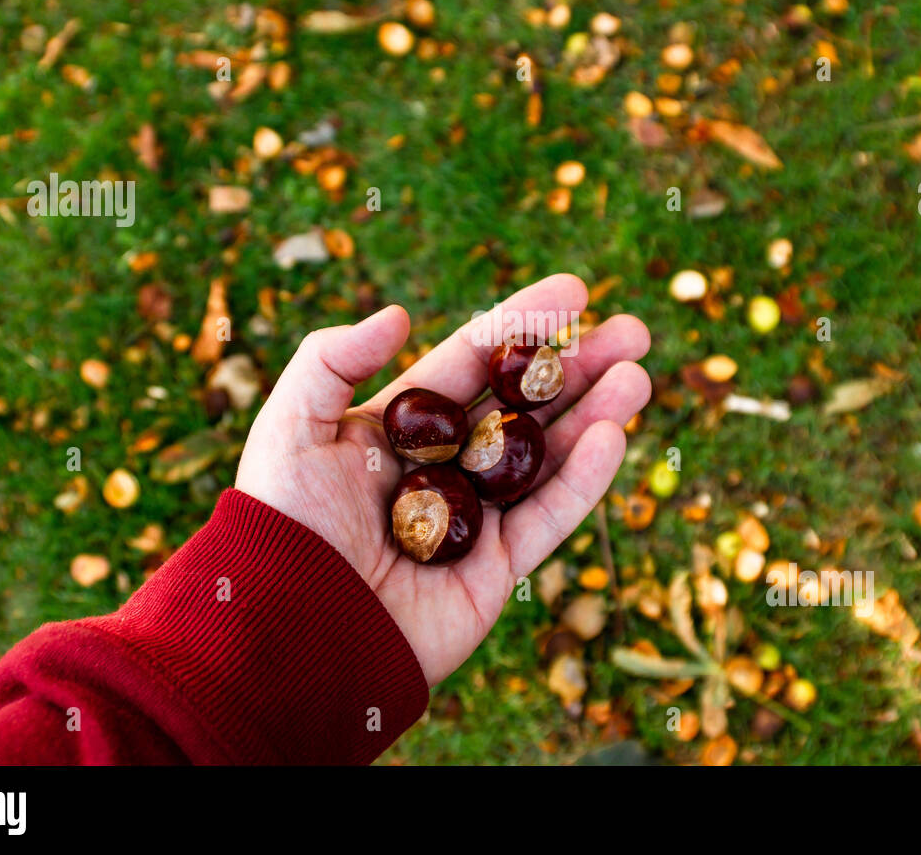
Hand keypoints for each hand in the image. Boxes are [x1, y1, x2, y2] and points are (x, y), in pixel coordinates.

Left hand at [235, 274, 650, 684]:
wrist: (291, 628)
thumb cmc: (282, 522)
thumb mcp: (289, 426)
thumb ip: (332, 359)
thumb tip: (400, 313)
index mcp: (401, 427)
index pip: (473, 361)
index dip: (523, 325)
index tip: (575, 292)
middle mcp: (444, 467)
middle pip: (524, 404)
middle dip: (579, 366)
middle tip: (633, 332)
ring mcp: (475, 518)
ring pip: (547, 456)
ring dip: (595, 413)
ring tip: (638, 376)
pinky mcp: (496, 569)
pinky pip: (549, 517)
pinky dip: (584, 479)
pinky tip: (613, 435)